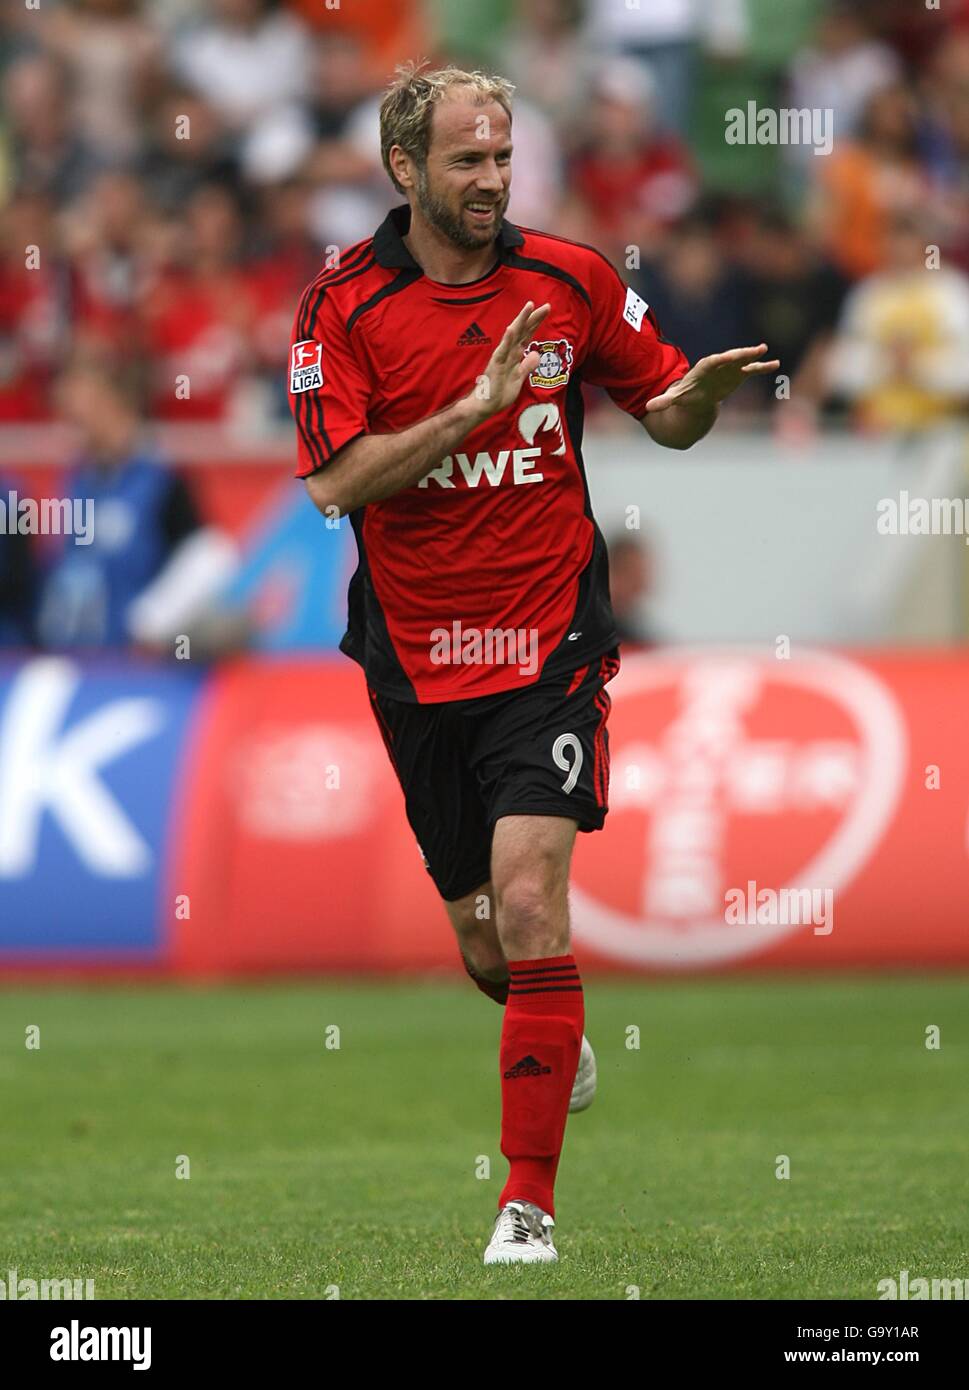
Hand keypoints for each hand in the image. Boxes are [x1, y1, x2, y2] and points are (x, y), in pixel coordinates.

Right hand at [465, 300, 550, 421]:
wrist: (486, 405)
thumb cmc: (499, 392)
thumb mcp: (519, 378)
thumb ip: (527, 366)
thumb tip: (536, 355)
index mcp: (514, 354)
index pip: (527, 334)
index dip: (536, 322)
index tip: (546, 309)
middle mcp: (508, 352)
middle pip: (523, 331)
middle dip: (534, 318)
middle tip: (546, 306)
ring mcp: (502, 357)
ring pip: (513, 335)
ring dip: (521, 321)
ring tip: (529, 306)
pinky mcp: (496, 365)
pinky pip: (502, 351)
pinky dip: (507, 340)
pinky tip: (511, 328)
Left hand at [645, 343, 780, 413]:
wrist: (697, 396)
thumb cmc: (687, 394)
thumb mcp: (676, 398)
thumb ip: (664, 401)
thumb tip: (649, 407)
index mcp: (705, 368)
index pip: (714, 362)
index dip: (722, 359)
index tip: (731, 356)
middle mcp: (719, 365)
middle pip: (731, 358)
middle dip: (742, 354)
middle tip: (754, 349)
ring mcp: (730, 369)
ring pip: (743, 361)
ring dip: (754, 357)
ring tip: (765, 351)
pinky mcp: (738, 375)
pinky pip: (752, 370)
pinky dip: (763, 368)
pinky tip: (775, 364)